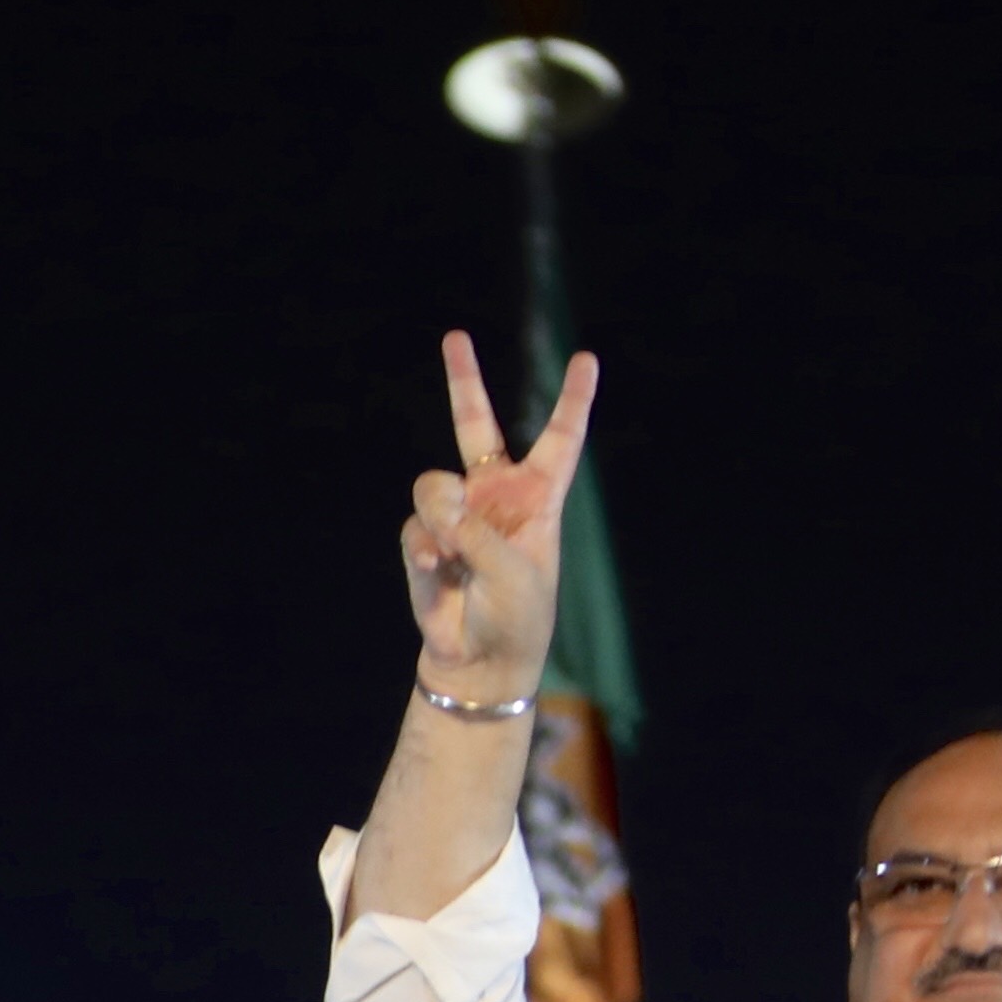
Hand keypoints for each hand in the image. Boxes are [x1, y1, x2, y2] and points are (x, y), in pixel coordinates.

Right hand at [398, 328, 596, 697]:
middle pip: (476, 426)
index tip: (587, 359)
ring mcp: (456, 515)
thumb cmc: (516, 619)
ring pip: (432, 484)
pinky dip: (423, 546)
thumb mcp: (513, 572)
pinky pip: (414, 524)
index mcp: (539, 498)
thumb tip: (434, 503)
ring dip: (439, 515)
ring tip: (450, 552)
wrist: (479, 664)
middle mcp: (495, 496)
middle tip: (455, 337)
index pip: (559, 438)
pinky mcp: (424, 539)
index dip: (572, 399)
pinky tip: (437, 569)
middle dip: (464, 381)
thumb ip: (475, 531)